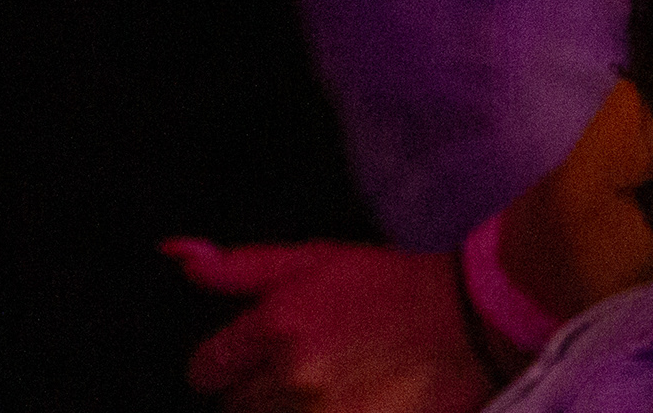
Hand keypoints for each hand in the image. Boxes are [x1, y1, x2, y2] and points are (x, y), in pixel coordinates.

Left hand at [169, 240, 493, 412]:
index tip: (258, 360)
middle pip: (235, 409)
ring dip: (291, 412)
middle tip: (309, 374)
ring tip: (335, 391)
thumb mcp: (318, 259)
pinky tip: (352, 401)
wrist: (477, 318)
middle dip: (262, 395)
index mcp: (277, 324)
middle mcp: (292, 375)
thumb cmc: (398, 285)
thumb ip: (239, 266)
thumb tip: (175, 256)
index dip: (228, 366)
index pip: (206, 370)